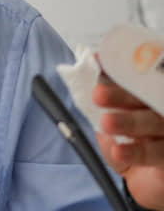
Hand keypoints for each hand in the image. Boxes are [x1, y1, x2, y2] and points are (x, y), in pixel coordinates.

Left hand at [94, 73, 163, 209]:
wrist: (145, 181)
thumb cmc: (128, 143)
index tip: (96, 63)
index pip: (139, 78)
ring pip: (154, 123)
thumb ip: (105, 98)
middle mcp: (162, 109)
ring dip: (129, 122)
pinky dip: (136, 152)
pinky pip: (157, 153)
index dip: (119, 70)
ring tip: (107, 123)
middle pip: (149, 97)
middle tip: (98, 94)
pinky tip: (118, 151)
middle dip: (122, 94)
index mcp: (151, 95)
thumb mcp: (112, 119)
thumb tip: (89, 69)